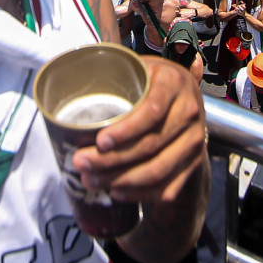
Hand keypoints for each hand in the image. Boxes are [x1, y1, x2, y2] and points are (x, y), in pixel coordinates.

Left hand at [74, 57, 205, 204]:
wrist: (184, 96)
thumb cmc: (151, 82)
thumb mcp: (138, 68)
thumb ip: (113, 75)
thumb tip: (67, 80)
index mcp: (173, 82)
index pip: (152, 111)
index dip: (126, 130)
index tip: (100, 141)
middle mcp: (189, 112)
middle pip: (151, 145)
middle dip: (112, 160)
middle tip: (81, 163)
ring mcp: (194, 140)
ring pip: (158, 170)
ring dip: (121, 181)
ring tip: (92, 180)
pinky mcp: (193, 163)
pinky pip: (168, 186)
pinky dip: (140, 194)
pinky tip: (117, 191)